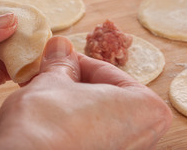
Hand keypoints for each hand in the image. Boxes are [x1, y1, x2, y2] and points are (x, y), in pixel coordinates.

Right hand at [0, 36, 171, 149]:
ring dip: (68, 101)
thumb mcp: (52, 80)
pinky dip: (69, 123)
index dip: (76, 61)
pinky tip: (45, 116)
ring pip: (94, 116)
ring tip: (42, 91)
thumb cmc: (46, 122)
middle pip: (103, 95)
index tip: (58, 56)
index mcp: (145, 109)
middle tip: (48, 72)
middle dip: (72, 82)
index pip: (107, 72)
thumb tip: (60, 48)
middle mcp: (141, 138)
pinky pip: (87, 136)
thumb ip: (61, 63)